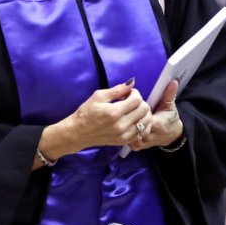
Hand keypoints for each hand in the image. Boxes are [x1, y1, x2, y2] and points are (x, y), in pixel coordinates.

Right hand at [37, 79, 152, 165]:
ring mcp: (124, 135)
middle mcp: (121, 125)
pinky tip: (135, 120)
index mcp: (114, 112)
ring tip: (133, 110)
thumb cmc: (86, 112)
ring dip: (143, 113)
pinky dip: (142, 124)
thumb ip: (116, 90)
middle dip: (140, 101)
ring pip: (146, 121)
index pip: (137, 99)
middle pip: (144, 110)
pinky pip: (143, 132)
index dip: (135, 93)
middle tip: (130, 101)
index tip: (128, 93)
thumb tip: (131, 83)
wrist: (79, 132)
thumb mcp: (98, 96)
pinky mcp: (125, 141)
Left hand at [126, 80, 183, 150]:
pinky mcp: (136, 146)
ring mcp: (141, 143)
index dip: (137, 109)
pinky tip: (124, 123)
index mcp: (157, 125)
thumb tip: (173, 81)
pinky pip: (126, 137)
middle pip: (133, 123)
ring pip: (127, 130)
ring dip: (126, 123)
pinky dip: (124, 130)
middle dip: (130, 114)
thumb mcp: (170, 105)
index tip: (137, 102)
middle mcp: (148, 136)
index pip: (141, 115)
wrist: (171, 135)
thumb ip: (169, 93)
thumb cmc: (170, 119)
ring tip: (126, 115)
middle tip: (129, 108)